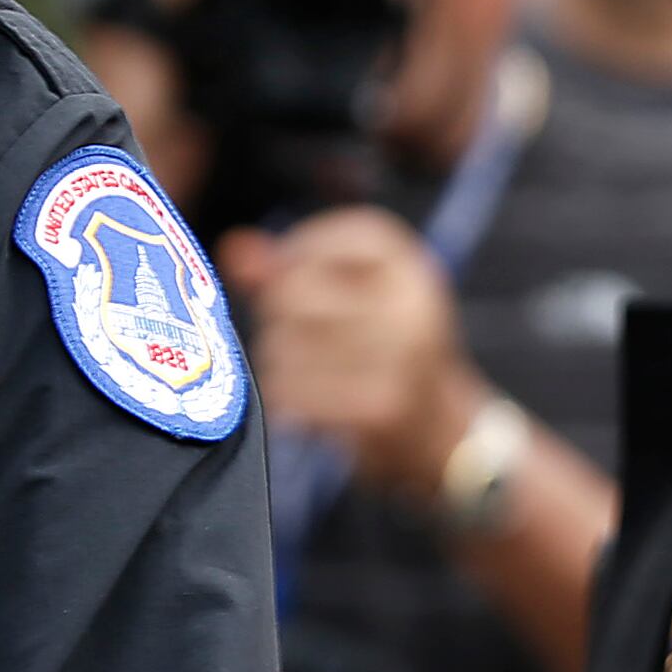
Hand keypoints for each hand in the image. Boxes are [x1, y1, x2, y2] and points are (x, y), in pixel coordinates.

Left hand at [227, 204, 482, 493]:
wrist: (436, 429)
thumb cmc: (382, 350)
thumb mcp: (352, 295)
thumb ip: (287, 269)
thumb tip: (235, 247)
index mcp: (408, 264)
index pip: (320, 241)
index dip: (290, 262)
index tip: (299, 284)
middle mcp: (410, 304)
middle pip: (291, 293)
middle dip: (279, 318)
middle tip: (309, 337)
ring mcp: (398, 358)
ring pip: (281, 345)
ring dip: (281, 363)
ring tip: (316, 372)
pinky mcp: (378, 406)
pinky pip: (289, 390)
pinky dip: (287, 398)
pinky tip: (313, 402)